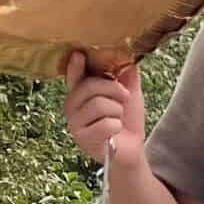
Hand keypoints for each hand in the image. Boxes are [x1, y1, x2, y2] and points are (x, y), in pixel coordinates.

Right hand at [63, 50, 145, 169]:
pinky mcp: (82, 138)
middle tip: (124, 97)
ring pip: (99, 105)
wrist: (131, 148)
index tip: (79, 54)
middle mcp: (72, 106)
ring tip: (118, 118)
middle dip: (114, 89)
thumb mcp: (129, 92)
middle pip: (90, 86)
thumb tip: (127, 56)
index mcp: (81, 92)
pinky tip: (115, 131)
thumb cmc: (126, 120)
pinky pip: (105, 124)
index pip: (74, 76)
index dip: (75, 66)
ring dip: (117, 111)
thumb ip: (127, 74)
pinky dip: (117, 126)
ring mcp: (75, 123)